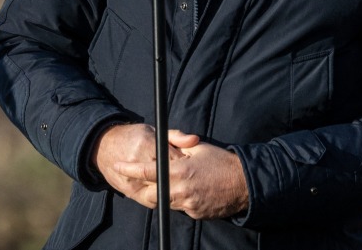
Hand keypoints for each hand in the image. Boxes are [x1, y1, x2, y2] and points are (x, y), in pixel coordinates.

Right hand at [92, 123, 184, 202]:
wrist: (104, 146)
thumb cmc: (133, 137)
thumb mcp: (153, 131)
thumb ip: (176, 136)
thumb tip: (195, 140)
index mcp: (147, 144)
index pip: (173, 159)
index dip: (185, 164)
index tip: (191, 165)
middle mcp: (139, 162)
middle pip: (167, 177)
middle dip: (180, 179)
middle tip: (187, 178)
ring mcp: (133, 178)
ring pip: (160, 191)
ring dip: (171, 190)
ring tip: (177, 185)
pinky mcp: (129, 191)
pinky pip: (150, 201)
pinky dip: (160, 198)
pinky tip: (164, 192)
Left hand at [113, 129, 249, 220]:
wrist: (244, 184)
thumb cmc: (221, 161)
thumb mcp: (199, 148)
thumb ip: (178, 148)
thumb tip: (162, 147)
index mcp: (180, 170)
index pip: (147, 171)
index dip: (129, 169)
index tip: (118, 165)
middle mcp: (181, 190)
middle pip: (150, 193)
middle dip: (144, 187)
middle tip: (143, 178)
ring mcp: (188, 204)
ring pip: (164, 202)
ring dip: (163, 193)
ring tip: (173, 182)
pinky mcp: (195, 214)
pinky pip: (180, 207)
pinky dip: (180, 199)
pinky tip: (190, 190)